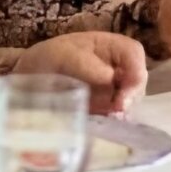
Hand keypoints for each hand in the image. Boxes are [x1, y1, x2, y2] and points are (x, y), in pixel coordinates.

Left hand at [14, 33, 146, 114]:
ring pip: (132, 100)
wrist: (32, 76)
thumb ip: (86, 64)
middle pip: (138, 81)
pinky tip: (103, 125)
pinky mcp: (109, 107)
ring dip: (123, 112)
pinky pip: (120, 115)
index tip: (122, 98)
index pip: (135, 55)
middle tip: (114, 112)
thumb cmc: (49, 58)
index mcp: (113, 46)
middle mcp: (120, 66)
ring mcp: (116, 88)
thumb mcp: (63, 55)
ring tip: (107, 119)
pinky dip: (115, 122)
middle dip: (130, 98)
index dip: (135, 74)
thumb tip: (110, 77)